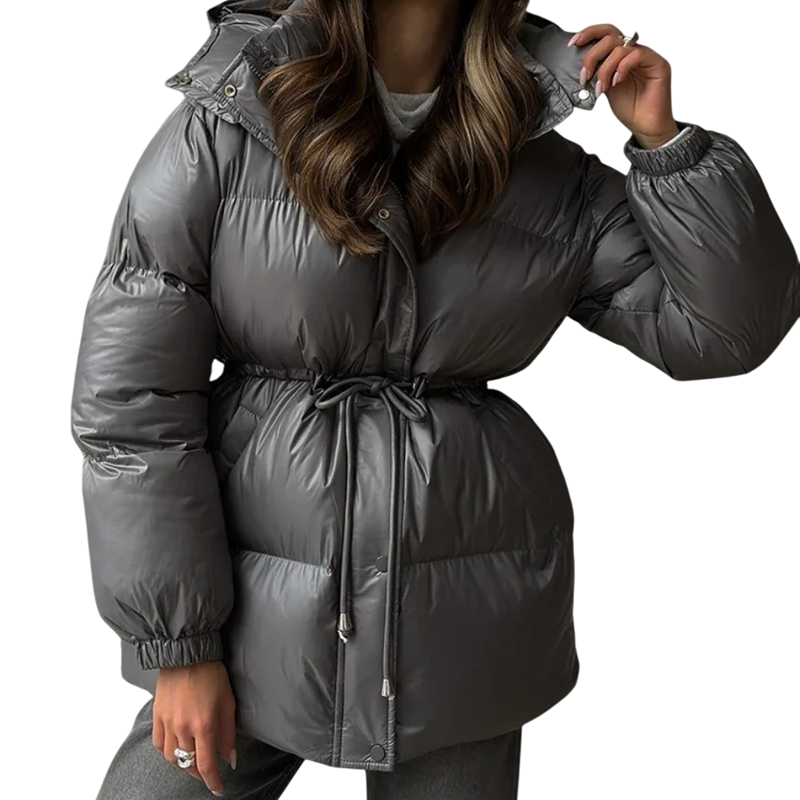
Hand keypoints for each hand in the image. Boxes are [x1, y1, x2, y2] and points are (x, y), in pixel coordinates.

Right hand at [152, 660, 236, 796]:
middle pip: (188, 765)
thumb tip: (230, 759)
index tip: (219, 788)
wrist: (187, 652)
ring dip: (183, 765)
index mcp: (203, 725)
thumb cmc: (211, 673)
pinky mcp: (157, 715)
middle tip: (209, 775)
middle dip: (200, 775)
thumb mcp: (228, 702)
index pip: (206, 766)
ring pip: (171, 758)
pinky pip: (158, 744)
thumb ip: (228, 733)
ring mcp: (167, 723)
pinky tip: (176, 748)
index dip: (213, 782)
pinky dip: (167, 752)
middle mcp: (182, 728)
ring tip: (194, 762)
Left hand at [568, 24, 679, 148]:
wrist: (645, 127)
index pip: (606, 34)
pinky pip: (637, 55)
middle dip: (592, 55)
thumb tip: (580, 66)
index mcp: (620, 56)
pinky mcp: (658, 64)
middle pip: (610, 37)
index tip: (572, 44)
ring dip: (605, 68)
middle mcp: (633, 52)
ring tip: (601, 88)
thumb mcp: (605, 88)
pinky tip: (616, 83)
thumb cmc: (629, 109)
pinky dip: (622, 68)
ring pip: (620, 47)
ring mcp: (646, 57)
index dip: (589, 34)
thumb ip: (597, 73)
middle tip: (585, 75)